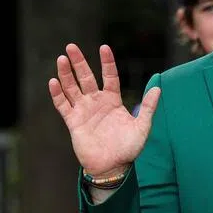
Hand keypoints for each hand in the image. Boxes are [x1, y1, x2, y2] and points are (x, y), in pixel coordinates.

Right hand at [48, 44, 158, 176]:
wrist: (113, 166)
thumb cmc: (129, 148)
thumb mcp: (143, 126)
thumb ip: (149, 107)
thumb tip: (158, 87)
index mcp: (113, 101)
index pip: (109, 76)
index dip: (107, 62)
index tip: (104, 47)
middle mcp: (97, 102)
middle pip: (86, 77)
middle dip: (79, 62)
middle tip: (71, 46)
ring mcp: (83, 110)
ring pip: (72, 88)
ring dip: (66, 74)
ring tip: (62, 58)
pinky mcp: (73, 121)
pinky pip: (62, 105)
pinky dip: (57, 94)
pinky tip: (54, 82)